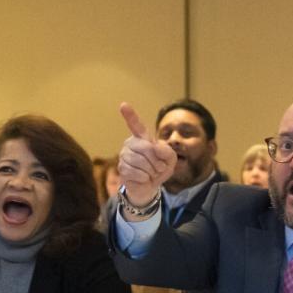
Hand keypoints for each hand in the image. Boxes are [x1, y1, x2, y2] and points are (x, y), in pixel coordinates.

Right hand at [117, 102, 175, 216]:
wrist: (150, 187)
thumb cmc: (159, 169)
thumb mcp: (170, 160)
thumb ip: (167, 151)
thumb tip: (154, 147)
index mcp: (142, 138)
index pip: (136, 124)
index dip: (130, 115)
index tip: (123, 105)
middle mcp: (130, 143)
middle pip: (146, 148)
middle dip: (157, 161)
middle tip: (159, 168)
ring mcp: (124, 155)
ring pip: (142, 162)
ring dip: (152, 171)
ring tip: (151, 173)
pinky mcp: (121, 168)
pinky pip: (137, 172)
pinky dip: (145, 178)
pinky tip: (144, 178)